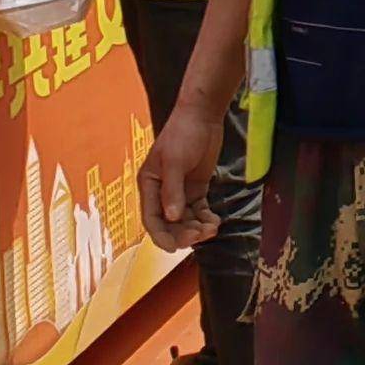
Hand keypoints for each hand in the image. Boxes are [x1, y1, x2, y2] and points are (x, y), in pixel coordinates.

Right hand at [145, 95, 228, 251]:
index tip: (174, 249)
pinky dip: (206, 219)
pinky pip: (198, 210)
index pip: (151, 218)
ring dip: (197, 228)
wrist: (203, 115)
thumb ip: (173, 191)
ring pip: (185, 219)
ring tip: (212, 228)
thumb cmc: (182, 133)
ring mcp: (180, 190)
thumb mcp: (175, 161)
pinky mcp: (196, 188)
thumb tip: (172, 217)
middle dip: (183, 233)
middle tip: (200, 236)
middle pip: (169, 223)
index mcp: (149, 184)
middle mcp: (162, 191)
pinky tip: (215, 221)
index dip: (161, 236)